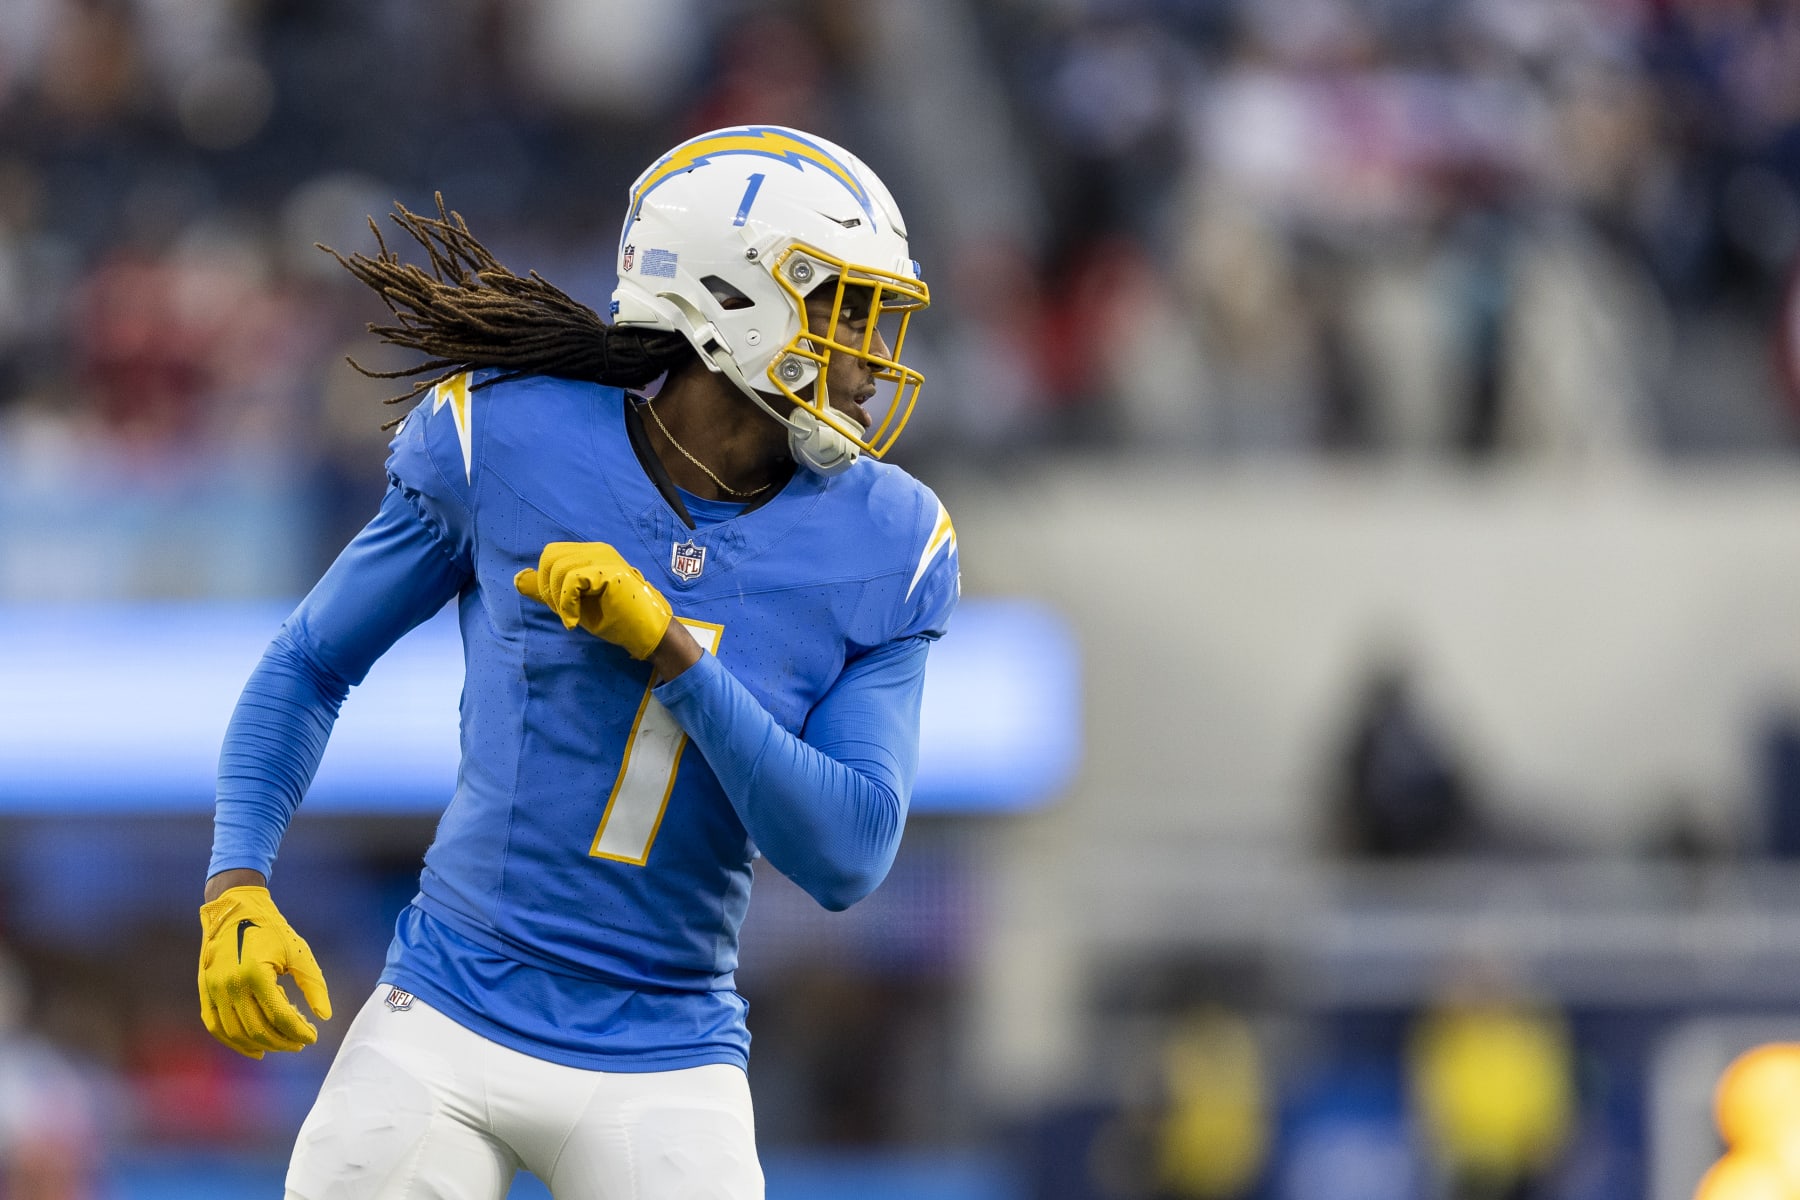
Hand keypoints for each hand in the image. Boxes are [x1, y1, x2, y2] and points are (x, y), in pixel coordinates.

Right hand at [197, 886, 331, 1058]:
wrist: (235, 909)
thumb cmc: (271, 929)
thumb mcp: (299, 952)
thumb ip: (313, 985)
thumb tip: (325, 1016)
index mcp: (256, 974)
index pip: (280, 1016)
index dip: (298, 1031)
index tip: (313, 1036)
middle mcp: (231, 985)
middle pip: (258, 1029)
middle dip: (283, 1041)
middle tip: (300, 1042)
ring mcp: (214, 990)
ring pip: (237, 1033)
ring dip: (262, 1044)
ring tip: (283, 1044)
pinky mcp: (204, 991)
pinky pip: (216, 1026)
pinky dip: (233, 1042)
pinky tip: (254, 1048)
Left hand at [515, 541, 672, 659]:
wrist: (645, 633)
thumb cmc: (614, 618)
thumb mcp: (573, 603)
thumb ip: (548, 589)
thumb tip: (518, 579)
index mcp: (590, 553)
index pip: (551, 554)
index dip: (546, 581)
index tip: (560, 607)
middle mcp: (597, 550)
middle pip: (550, 557)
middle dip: (548, 588)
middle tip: (563, 611)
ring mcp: (604, 558)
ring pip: (558, 568)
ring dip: (558, 599)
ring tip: (571, 617)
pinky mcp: (608, 571)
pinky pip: (571, 580)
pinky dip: (566, 604)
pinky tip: (573, 620)